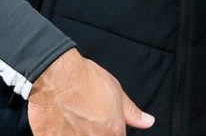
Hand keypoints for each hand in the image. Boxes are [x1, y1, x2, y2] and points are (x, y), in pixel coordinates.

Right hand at [28, 49, 153, 135]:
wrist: (57, 76)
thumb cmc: (86, 81)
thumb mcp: (117, 92)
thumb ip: (132, 112)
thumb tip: (147, 121)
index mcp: (113, 134)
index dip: (108, 131)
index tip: (100, 123)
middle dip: (91, 132)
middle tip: (84, 119)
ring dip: (75, 133)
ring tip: (71, 118)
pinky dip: (59, 132)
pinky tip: (59, 122)